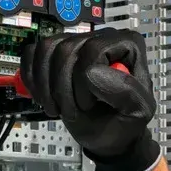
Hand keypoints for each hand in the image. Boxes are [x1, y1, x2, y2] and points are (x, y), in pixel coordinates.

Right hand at [20, 28, 160, 170]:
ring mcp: (76, 42)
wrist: (107, 133)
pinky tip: (44, 97)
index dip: (84, 81)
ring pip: (45, 49)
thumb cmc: (125, 121)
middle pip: (65, 49)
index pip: (93, 49)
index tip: (90, 105)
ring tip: (58, 106)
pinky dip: (32, 78)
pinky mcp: (55, 53)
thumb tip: (92, 72)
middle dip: (63, 88)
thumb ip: (126, 91)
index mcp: (128, 44)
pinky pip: (32, 53)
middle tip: (72, 111)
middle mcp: (101, 37)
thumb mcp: (139, 112)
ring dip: (46, 86)